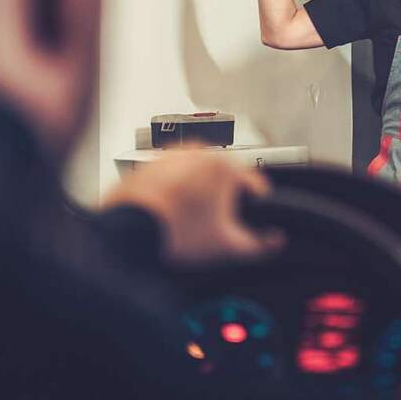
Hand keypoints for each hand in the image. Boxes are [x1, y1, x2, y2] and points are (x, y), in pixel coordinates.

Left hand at [102, 147, 284, 264]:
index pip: (256, 186)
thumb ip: (260, 245)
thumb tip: (275, 241)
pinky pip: (172, 179)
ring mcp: (172, 157)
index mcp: (224, 167)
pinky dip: (174, 194)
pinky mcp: (150, 165)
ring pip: (198, 178)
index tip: (251, 222)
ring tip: (188, 222)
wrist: (125, 233)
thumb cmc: (172, 234)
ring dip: (199, 196)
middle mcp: (199, 153)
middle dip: (223, 203)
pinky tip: (169, 216)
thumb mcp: (226, 247)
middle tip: (212, 227)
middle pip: (225, 181)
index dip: (257, 210)